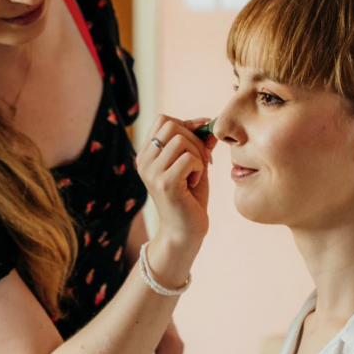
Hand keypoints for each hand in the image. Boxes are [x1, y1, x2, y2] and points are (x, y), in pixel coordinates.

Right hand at [136, 116, 217, 243]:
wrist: (184, 234)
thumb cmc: (189, 199)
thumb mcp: (193, 165)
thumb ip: (199, 144)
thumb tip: (209, 123)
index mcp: (146, 155)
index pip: (163, 120)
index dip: (186, 125)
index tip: (200, 142)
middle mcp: (144, 161)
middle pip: (171, 125)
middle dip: (194, 138)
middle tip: (201, 160)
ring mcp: (152, 173)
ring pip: (180, 140)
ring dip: (197, 154)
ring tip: (195, 173)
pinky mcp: (165, 184)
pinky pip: (188, 158)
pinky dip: (198, 167)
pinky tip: (193, 183)